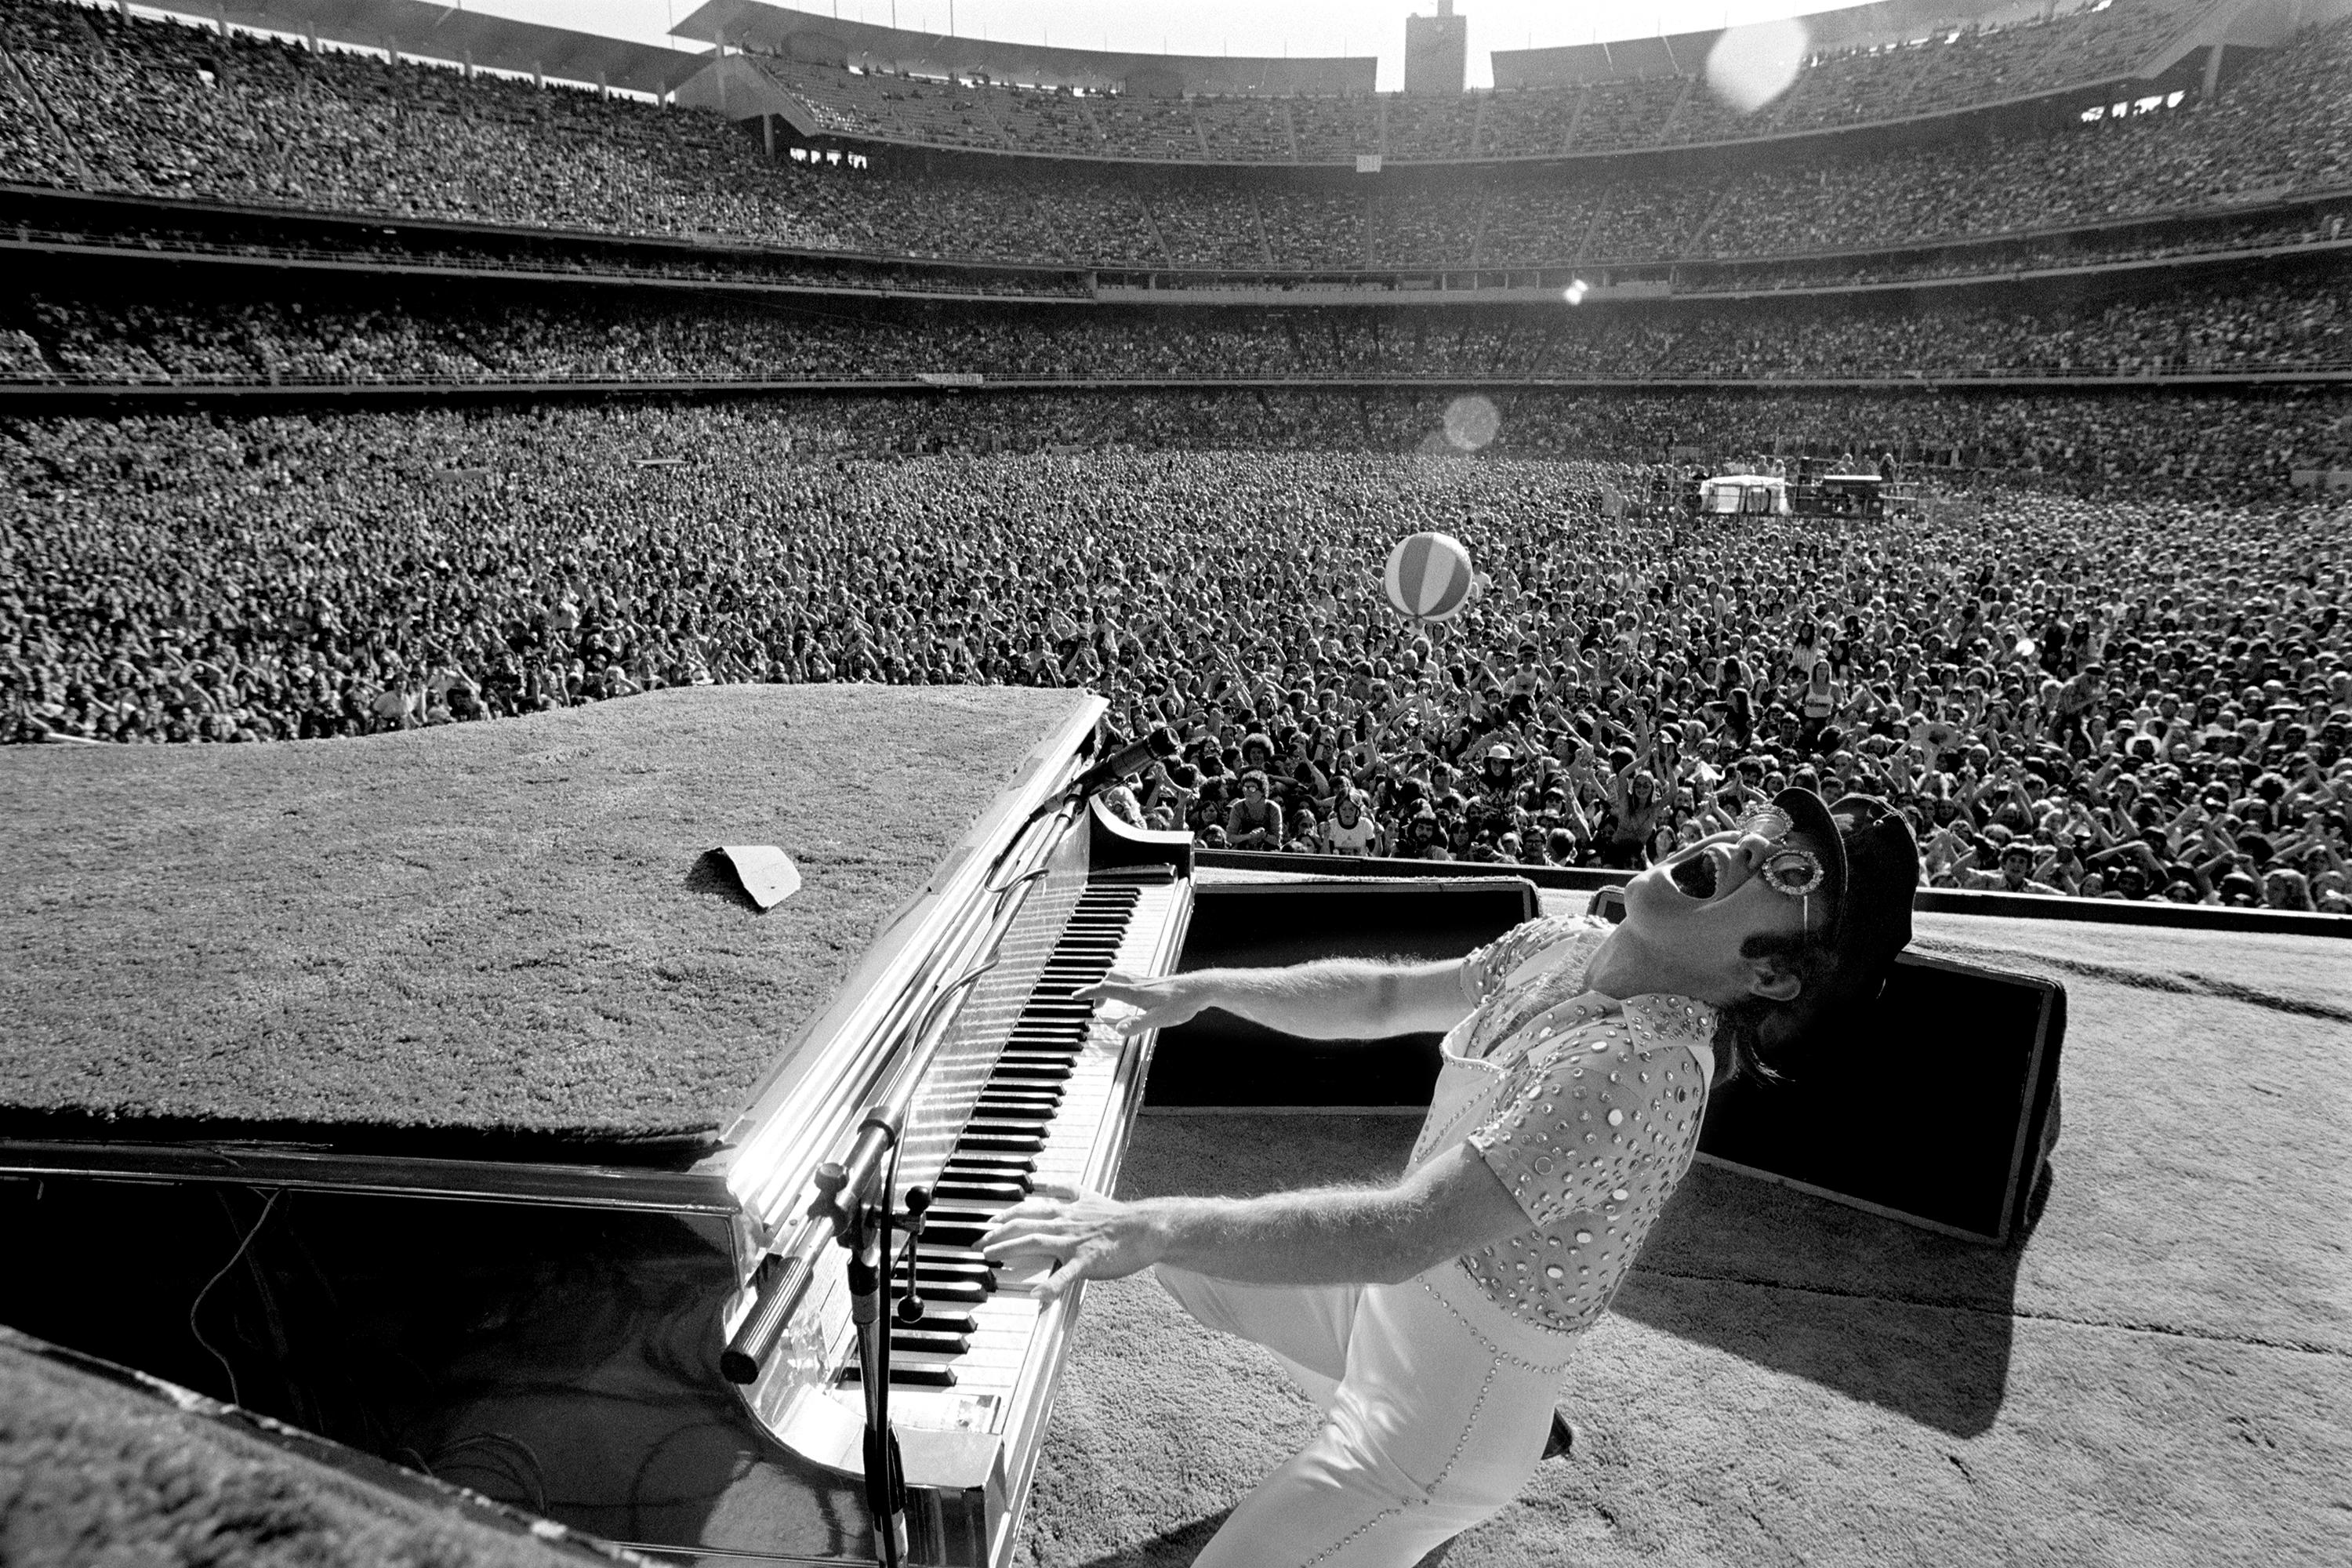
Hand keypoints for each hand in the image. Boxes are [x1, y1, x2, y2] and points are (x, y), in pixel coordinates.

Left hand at [978, 1183, 1161, 1301]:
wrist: (1146, 1227)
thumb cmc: (1118, 1215)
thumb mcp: (1088, 1194)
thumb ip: (1065, 1189)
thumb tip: (1044, 1182)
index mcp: (1065, 1209)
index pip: (1027, 1208)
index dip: (1004, 1215)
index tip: (987, 1222)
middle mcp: (1065, 1222)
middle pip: (1023, 1224)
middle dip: (997, 1234)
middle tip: (978, 1245)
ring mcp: (1074, 1241)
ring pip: (1035, 1241)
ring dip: (1010, 1249)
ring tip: (990, 1258)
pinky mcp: (1087, 1260)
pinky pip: (1066, 1274)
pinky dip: (1050, 1285)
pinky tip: (1036, 1296)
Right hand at [1073, 968, 1210, 1035]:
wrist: (1201, 989)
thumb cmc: (1183, 1002)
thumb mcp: (1159, 1019)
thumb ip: (1137, 1024)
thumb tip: (1118, 1029)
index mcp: (1135, 992)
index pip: (1106, 989)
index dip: (1089, 992)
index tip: (1075, 996)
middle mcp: (1138, 984)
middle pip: (1110, 980)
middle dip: (1097, 990)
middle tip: (1093, 1003)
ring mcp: (1146, 982)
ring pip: (1120, 978)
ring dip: (1109, 987)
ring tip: (1107, 1001)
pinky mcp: (1154, 984)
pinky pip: (1130, 981)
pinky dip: (1122, 987)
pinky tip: (1130, 998)